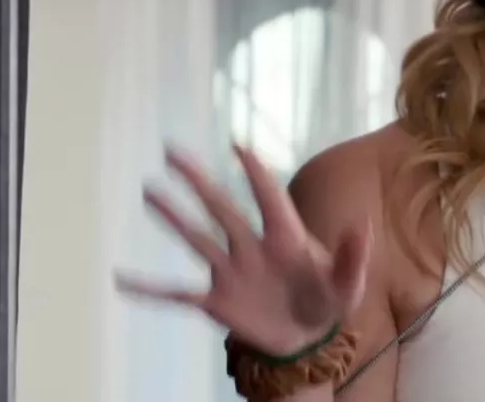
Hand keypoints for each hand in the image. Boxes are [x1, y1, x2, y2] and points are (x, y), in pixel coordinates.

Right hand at [116, 145, 371, 356]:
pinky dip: (150, 288)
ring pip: (197, 238)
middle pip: (221, 207)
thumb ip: (352, 257)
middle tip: (172, 151)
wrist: (306, 339)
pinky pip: (177, 294)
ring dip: (173, 216)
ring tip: (149, 191)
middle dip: (198, 180)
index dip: (256, 173)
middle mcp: (252, 246)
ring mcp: (231, 271)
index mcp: (286, 237)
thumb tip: (362, 225)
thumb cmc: (329, 302)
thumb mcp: (349, 285)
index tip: (238, 145)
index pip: (269, 198)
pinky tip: (122, 279)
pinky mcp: (216, 301)